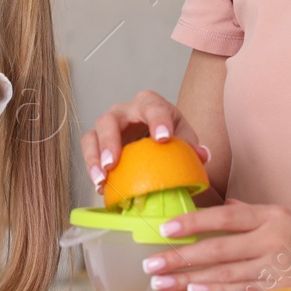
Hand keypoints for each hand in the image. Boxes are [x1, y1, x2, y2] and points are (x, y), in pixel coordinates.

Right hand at [80, 89, 210, 191]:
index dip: (158, 121)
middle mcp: (124, 111)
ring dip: (94, 158)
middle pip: (110, 120)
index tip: (163, 139)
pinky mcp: (98, 141)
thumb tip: (201, 155)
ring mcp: (108, 126)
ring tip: (101, 180)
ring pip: (92, 135)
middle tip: (113, 163)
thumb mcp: (184, 137)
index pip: (153, 107)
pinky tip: (100, 187)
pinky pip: (89, 151)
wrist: (157, 137)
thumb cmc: (170, 135)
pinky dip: (91, 169)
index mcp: (150, 104)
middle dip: (110, 141)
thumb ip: (192, 146)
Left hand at [137, 200, 290, 290]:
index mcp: (271, 216)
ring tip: (161, 283)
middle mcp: (273, 238)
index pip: (223, 217)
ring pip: (224, 272)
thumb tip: (226, 206)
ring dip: (189, 278)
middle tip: (149, 264)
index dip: (191, 222)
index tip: (164, 229)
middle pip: (216, 247)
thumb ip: (256, 215)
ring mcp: (280, 266)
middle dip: (178, 255)